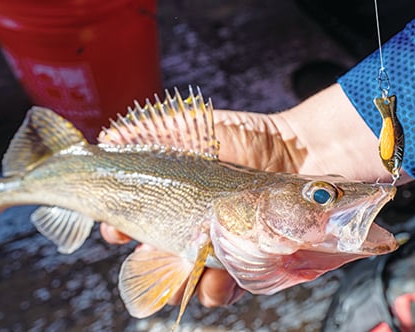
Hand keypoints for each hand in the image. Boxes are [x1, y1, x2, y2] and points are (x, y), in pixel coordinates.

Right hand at [101, 83, 413, 306]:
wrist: (306, 151)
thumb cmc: (252, 138)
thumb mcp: (200, 127)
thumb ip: (156, 132)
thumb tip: (108, 140)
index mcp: (181, 199)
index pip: (141, 221)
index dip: (123, 227)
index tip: (115, 227)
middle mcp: (199, 227)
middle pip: (161, 259)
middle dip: (148, 265)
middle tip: (149, 253)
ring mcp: (226, 247)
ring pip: (192, 280)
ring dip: (184, 283)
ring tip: (191, 269)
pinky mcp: (254, 262)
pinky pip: (230, 287)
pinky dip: (220, 288)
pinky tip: (220, 276)